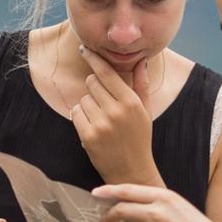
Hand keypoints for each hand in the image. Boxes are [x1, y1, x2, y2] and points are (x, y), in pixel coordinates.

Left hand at [70, 47, 161, 185]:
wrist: (131, 171)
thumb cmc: (139, 138)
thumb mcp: (146, 111)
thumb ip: (141, 85)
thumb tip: (141, 61)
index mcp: (131, 102)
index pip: (107, 72)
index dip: (94, 59)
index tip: (84, 50)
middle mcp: (116, 111)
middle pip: (92, 82)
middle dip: (95, 89)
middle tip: (104, 103)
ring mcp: (101, 124)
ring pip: (83, 98)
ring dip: (88, 105)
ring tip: (101, 120)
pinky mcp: (88, 136)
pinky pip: (76, 113)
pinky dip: (81, 117)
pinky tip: (93, 127)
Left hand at [96, 184, 221, 221]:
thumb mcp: (179, 206)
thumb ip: (155, 203)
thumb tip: (128, 207)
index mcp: (164, 197)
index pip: (128, 191)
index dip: (108, 191)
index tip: (95, 193)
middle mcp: (156, 212)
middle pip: (121, 210)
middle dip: (108, 215)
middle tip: (103, 218)